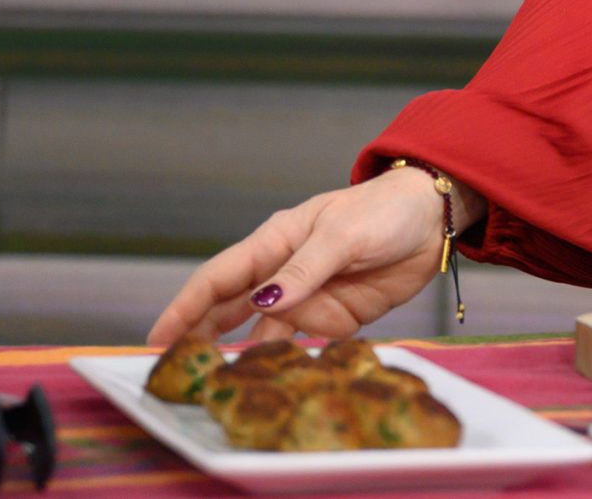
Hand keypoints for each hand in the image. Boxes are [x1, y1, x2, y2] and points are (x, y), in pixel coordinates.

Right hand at [145, 168, 453, 346]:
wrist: (434, 219)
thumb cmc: (383, 210)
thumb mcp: (342, 234)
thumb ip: (305, 268)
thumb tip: (264, 302)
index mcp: (276, 242)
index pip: (219, 277)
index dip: (186, 307)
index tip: (158, 338)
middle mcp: (284, 273)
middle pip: (230, 310)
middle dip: (202, 337)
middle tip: (175, 371)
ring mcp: (308, 297)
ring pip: (264, 332)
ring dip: (246, 354)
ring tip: (222, 381)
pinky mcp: (336, 316)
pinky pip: (304, 342)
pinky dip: (289, 358)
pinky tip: (273, 373)